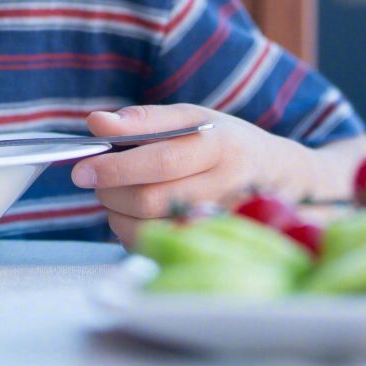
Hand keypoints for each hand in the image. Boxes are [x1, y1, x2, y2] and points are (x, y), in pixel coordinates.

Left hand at [69, 103, 351, 247]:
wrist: (284, 179)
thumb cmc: (228, 143)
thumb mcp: (193, 117)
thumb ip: (143, 119)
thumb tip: (97, 123)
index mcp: (221, 146)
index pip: (161, 161)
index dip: (117, 167)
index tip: (82, 168)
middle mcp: (227, 188)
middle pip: (152, 200)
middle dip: (111, 190)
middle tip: (97, 178)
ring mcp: (222, 225)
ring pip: (151, 229)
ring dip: (117, 213)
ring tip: (117, 193)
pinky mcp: (212, 248)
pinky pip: (158, 248)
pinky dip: (132, 232)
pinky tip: (135, 214)